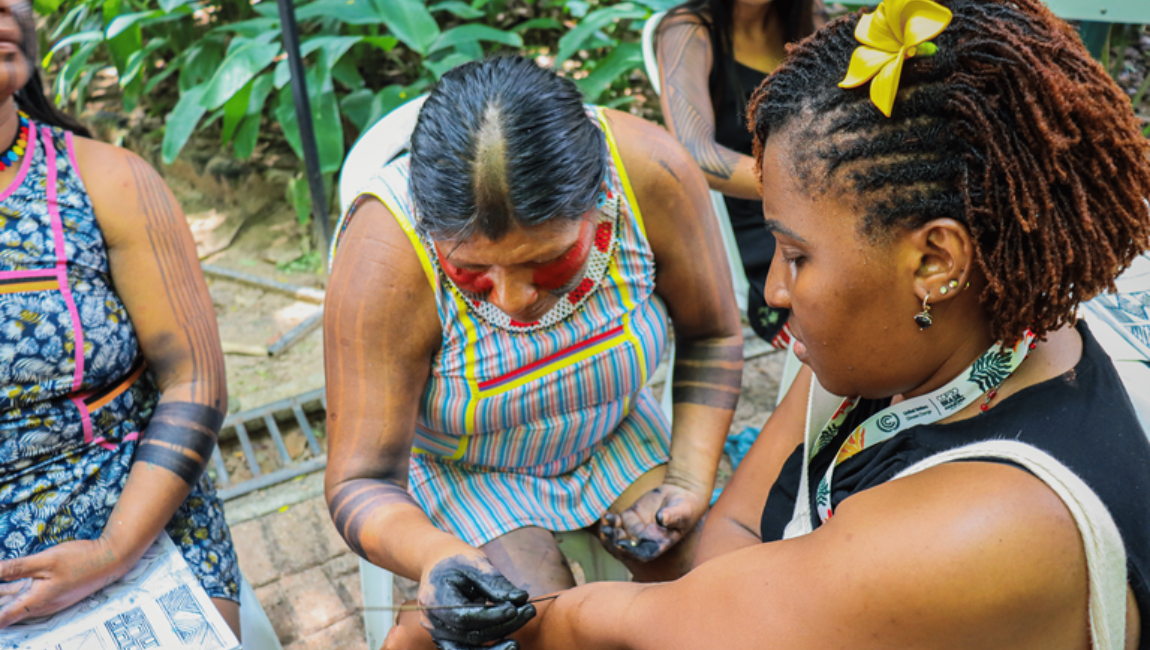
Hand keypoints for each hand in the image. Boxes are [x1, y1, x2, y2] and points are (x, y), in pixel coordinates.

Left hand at [0, 538, 128, 627]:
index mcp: (34, 602)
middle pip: (3, 611)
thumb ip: (16, 568)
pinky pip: (21, 594)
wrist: (110, 560)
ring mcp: (43, 599)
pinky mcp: (48, 590)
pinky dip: (7, 591)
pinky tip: (2, 583)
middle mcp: (37, 605)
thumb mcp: (46, 560)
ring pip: (10, 601)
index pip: (1, 618)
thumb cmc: (80, 560)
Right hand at [418, 552, 535, 649]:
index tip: (515, 609)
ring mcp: (438, 633)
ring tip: (518, 641)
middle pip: (470, 635)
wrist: (436, 563)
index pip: (464, 616)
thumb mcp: (475, 563)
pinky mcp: (448, 639)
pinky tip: (506, 644)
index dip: (491, 616)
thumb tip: (521, 598)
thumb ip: (495, 582)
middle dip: (502, 627)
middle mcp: (432, 621)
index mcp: (434, 598)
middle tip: (528, 612)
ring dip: (496, 648)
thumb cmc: (456, 560)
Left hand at [599, 483, 707, 562]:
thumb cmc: (686, 508)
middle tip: (608, 534)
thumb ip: (672, 516)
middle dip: (614, 545)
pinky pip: (616, 522)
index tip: (621, 545)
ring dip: (609, 534)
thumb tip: (660, 518)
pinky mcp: (630, 517)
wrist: (681, 494)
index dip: (630, 552)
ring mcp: (635, 529)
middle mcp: (644, 540)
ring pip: (617, 537)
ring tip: (605, 525)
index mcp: (658, 545)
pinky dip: (609, 521)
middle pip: (624, 550)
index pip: (641, 554)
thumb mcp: (682, 512)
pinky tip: (606, 515)